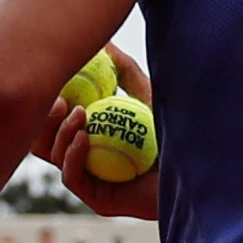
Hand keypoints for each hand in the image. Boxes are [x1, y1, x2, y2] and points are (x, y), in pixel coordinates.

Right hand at [43, 42, 160, 220]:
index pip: (55, 118)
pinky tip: (84, 136)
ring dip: (60, 133)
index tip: (51, 77)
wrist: (199, 167)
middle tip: (56, 98)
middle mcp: (85, 160)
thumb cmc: (176, 130)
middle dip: (42, 119)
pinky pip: (72, 177)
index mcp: (89, 137)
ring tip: (78, 113)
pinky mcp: (98, 201)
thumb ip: (124, 70)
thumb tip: (103, 42)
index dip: (46, 100)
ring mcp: (90, 183)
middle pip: (43, 139)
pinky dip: (72, 155)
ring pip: (54, 156)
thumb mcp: (146, 93)